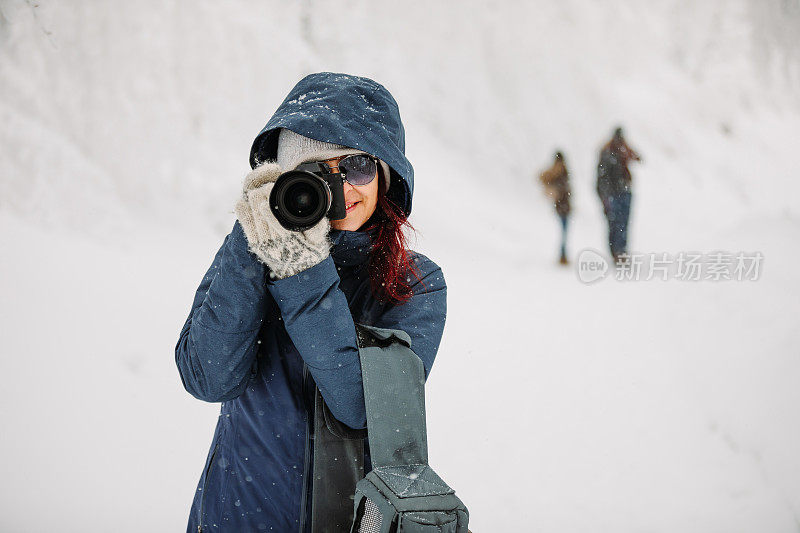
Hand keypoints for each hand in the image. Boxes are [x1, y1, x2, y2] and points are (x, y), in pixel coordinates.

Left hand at [234, 162, 330, 278]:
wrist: (300, 276)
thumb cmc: (311, 256)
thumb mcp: (320, 243)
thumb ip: (318, 230)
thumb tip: (317, 218)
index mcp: (291, 243)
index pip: (277, 222)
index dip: (271, 204)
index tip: (271, 189)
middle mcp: (275, 245)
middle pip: (262, 216)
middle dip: (263, 198)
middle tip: (267, 186)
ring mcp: (264, 246)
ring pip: (254, 219)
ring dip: (254, 203)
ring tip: (258, 191)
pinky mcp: (256, 246)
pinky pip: (246, 228)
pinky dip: (243, 214)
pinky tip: (241, 203)